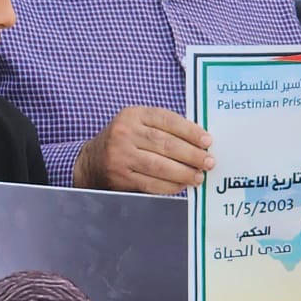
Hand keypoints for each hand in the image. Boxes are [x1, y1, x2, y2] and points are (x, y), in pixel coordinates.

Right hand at [72, 106, 212, 193]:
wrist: (91, 161)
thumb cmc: (124, 141)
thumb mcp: (137, 124)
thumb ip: (163, 128)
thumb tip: (199, 142)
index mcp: (133, 115)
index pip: (167, 120)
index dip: (190, 131)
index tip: (207, 141)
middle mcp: (124, 133)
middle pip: (165, 144)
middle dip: (192, 155)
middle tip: (208, 161)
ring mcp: (120, 156)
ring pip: (159, 165)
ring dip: (184, 172)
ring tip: (199, 176)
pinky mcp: (120, 177)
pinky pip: (151, 183)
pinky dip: (170, 185)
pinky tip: (182, 184)